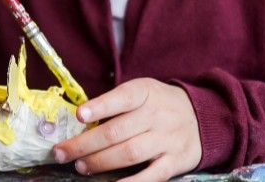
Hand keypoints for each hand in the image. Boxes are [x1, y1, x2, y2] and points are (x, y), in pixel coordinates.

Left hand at [53, 78, 201, 180]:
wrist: (203, 117)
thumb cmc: (160, 104)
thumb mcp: (143, 92)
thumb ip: (116, 103)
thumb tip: (80, 120)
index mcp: (145, 93)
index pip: (121, 98)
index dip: (100, 107)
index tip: (79, 115)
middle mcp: (156, 115)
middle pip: (116, 131)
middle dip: (85, 144)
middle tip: (62, 152)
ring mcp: (167, 139)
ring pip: (129, 153)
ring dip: (100, 162)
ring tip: (80, 167)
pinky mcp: (175, 162)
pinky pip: (151, 176)